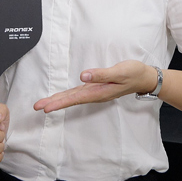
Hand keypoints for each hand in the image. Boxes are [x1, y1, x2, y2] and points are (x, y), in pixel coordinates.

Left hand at [33, 60, 157, 112]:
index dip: (59, 103)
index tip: (46, 108)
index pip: (74, 99)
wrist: (144, 77)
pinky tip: (61, 97)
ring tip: (44, 104)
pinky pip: (78, 93)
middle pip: (70, 100)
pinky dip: (67, 96)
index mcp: (98, 92)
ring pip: (73, 97)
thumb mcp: (119, 72)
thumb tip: (83, 76)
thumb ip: (101, 74)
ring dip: (58, 100)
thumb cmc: (133, 73)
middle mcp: (94, 94)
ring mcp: (95, 92)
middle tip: (37, 107)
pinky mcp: (96, 87)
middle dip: (53, 103)